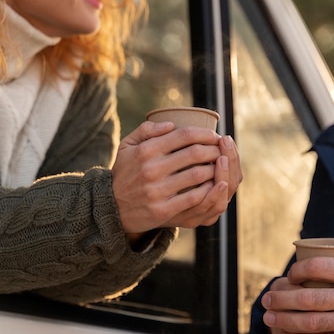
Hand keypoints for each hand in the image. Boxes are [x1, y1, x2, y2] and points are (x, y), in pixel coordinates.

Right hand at [111, 120, 240, 234]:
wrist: (111, 207)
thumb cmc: (124, 173)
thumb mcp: (127, 147)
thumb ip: (146, 130)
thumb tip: (171, 123)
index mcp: (146, 150)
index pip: (185, 135)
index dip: (205, 134)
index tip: (215, 136)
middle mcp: (151, 169)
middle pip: (195, 153)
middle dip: (214, 150)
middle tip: (222, 150)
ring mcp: (157, 190)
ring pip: (198, 174)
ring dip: (215, 169)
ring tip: (221, 166)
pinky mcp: (162, 210)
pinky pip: (193, 197)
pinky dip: (208, 190)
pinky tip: (214, 186)